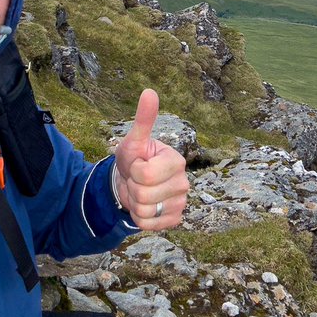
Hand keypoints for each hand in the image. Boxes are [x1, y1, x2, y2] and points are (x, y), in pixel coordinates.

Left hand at [113, 89, 188, 229]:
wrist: (132, 182)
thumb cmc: (135, 158)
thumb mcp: (134, 139)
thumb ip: (143, 118)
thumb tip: (149, 92)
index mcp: (176, 161)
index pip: (145, 174)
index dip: (134, 170)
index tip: (139, 164)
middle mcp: (184, 182)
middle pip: (143, 194)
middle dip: (133, 187)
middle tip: (137, 179)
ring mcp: (181, 203)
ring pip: (145, 211)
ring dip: (134, 202)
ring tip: (139, 191)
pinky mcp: (175, 219)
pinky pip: (147, 224)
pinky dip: (139, 217)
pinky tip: (144, 206)